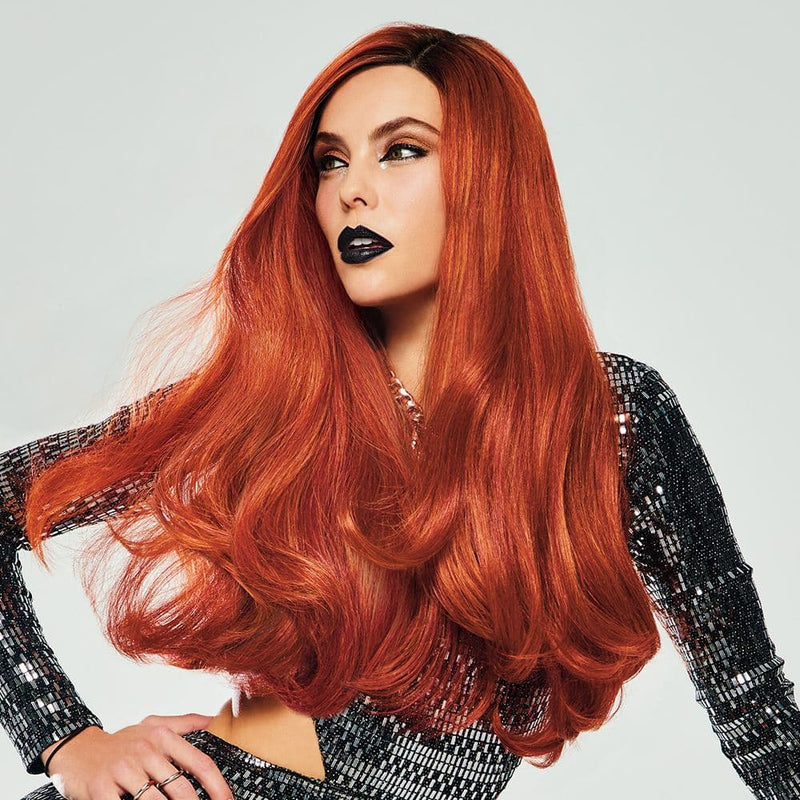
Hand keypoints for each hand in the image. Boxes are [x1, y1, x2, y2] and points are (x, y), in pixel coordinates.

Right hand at [40, 713, 233, 799]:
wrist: (76, 749)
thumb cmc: (122, 741)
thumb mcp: (152, 725)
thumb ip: (185, 722)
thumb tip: (215, 719)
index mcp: (162, 738)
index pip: (200, 763)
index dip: (218, 787)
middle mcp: (145, 752)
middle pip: (182, 789)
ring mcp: (122, 771)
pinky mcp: (101, 789)